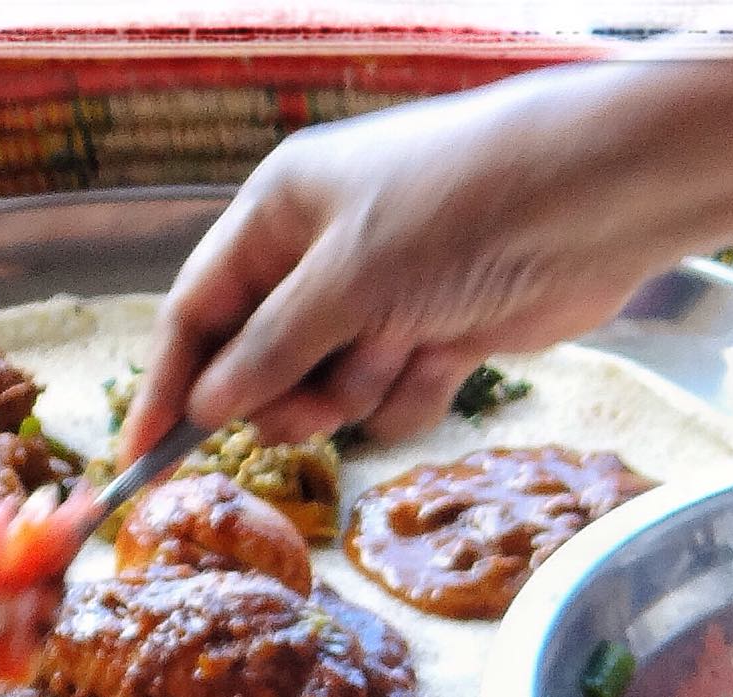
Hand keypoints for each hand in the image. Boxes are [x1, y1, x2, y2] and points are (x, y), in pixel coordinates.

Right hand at [121, 73, 698, 457]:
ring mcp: (384, 297)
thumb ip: (271, 349)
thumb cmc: (452, 213)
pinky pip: (394, 398)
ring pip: (331, 387)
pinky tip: (444, 361)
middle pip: (262, 360)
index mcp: (278, 214)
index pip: (198, 310)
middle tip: (313, 406)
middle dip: (284, 394)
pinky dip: (412, 397)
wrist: (588, 201)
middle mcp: (322, 254)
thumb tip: (209, 406)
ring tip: (399, 353)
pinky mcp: (442, 334)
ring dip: (356, 392)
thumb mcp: (344, 280)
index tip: (145, 458)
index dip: (171, 383)